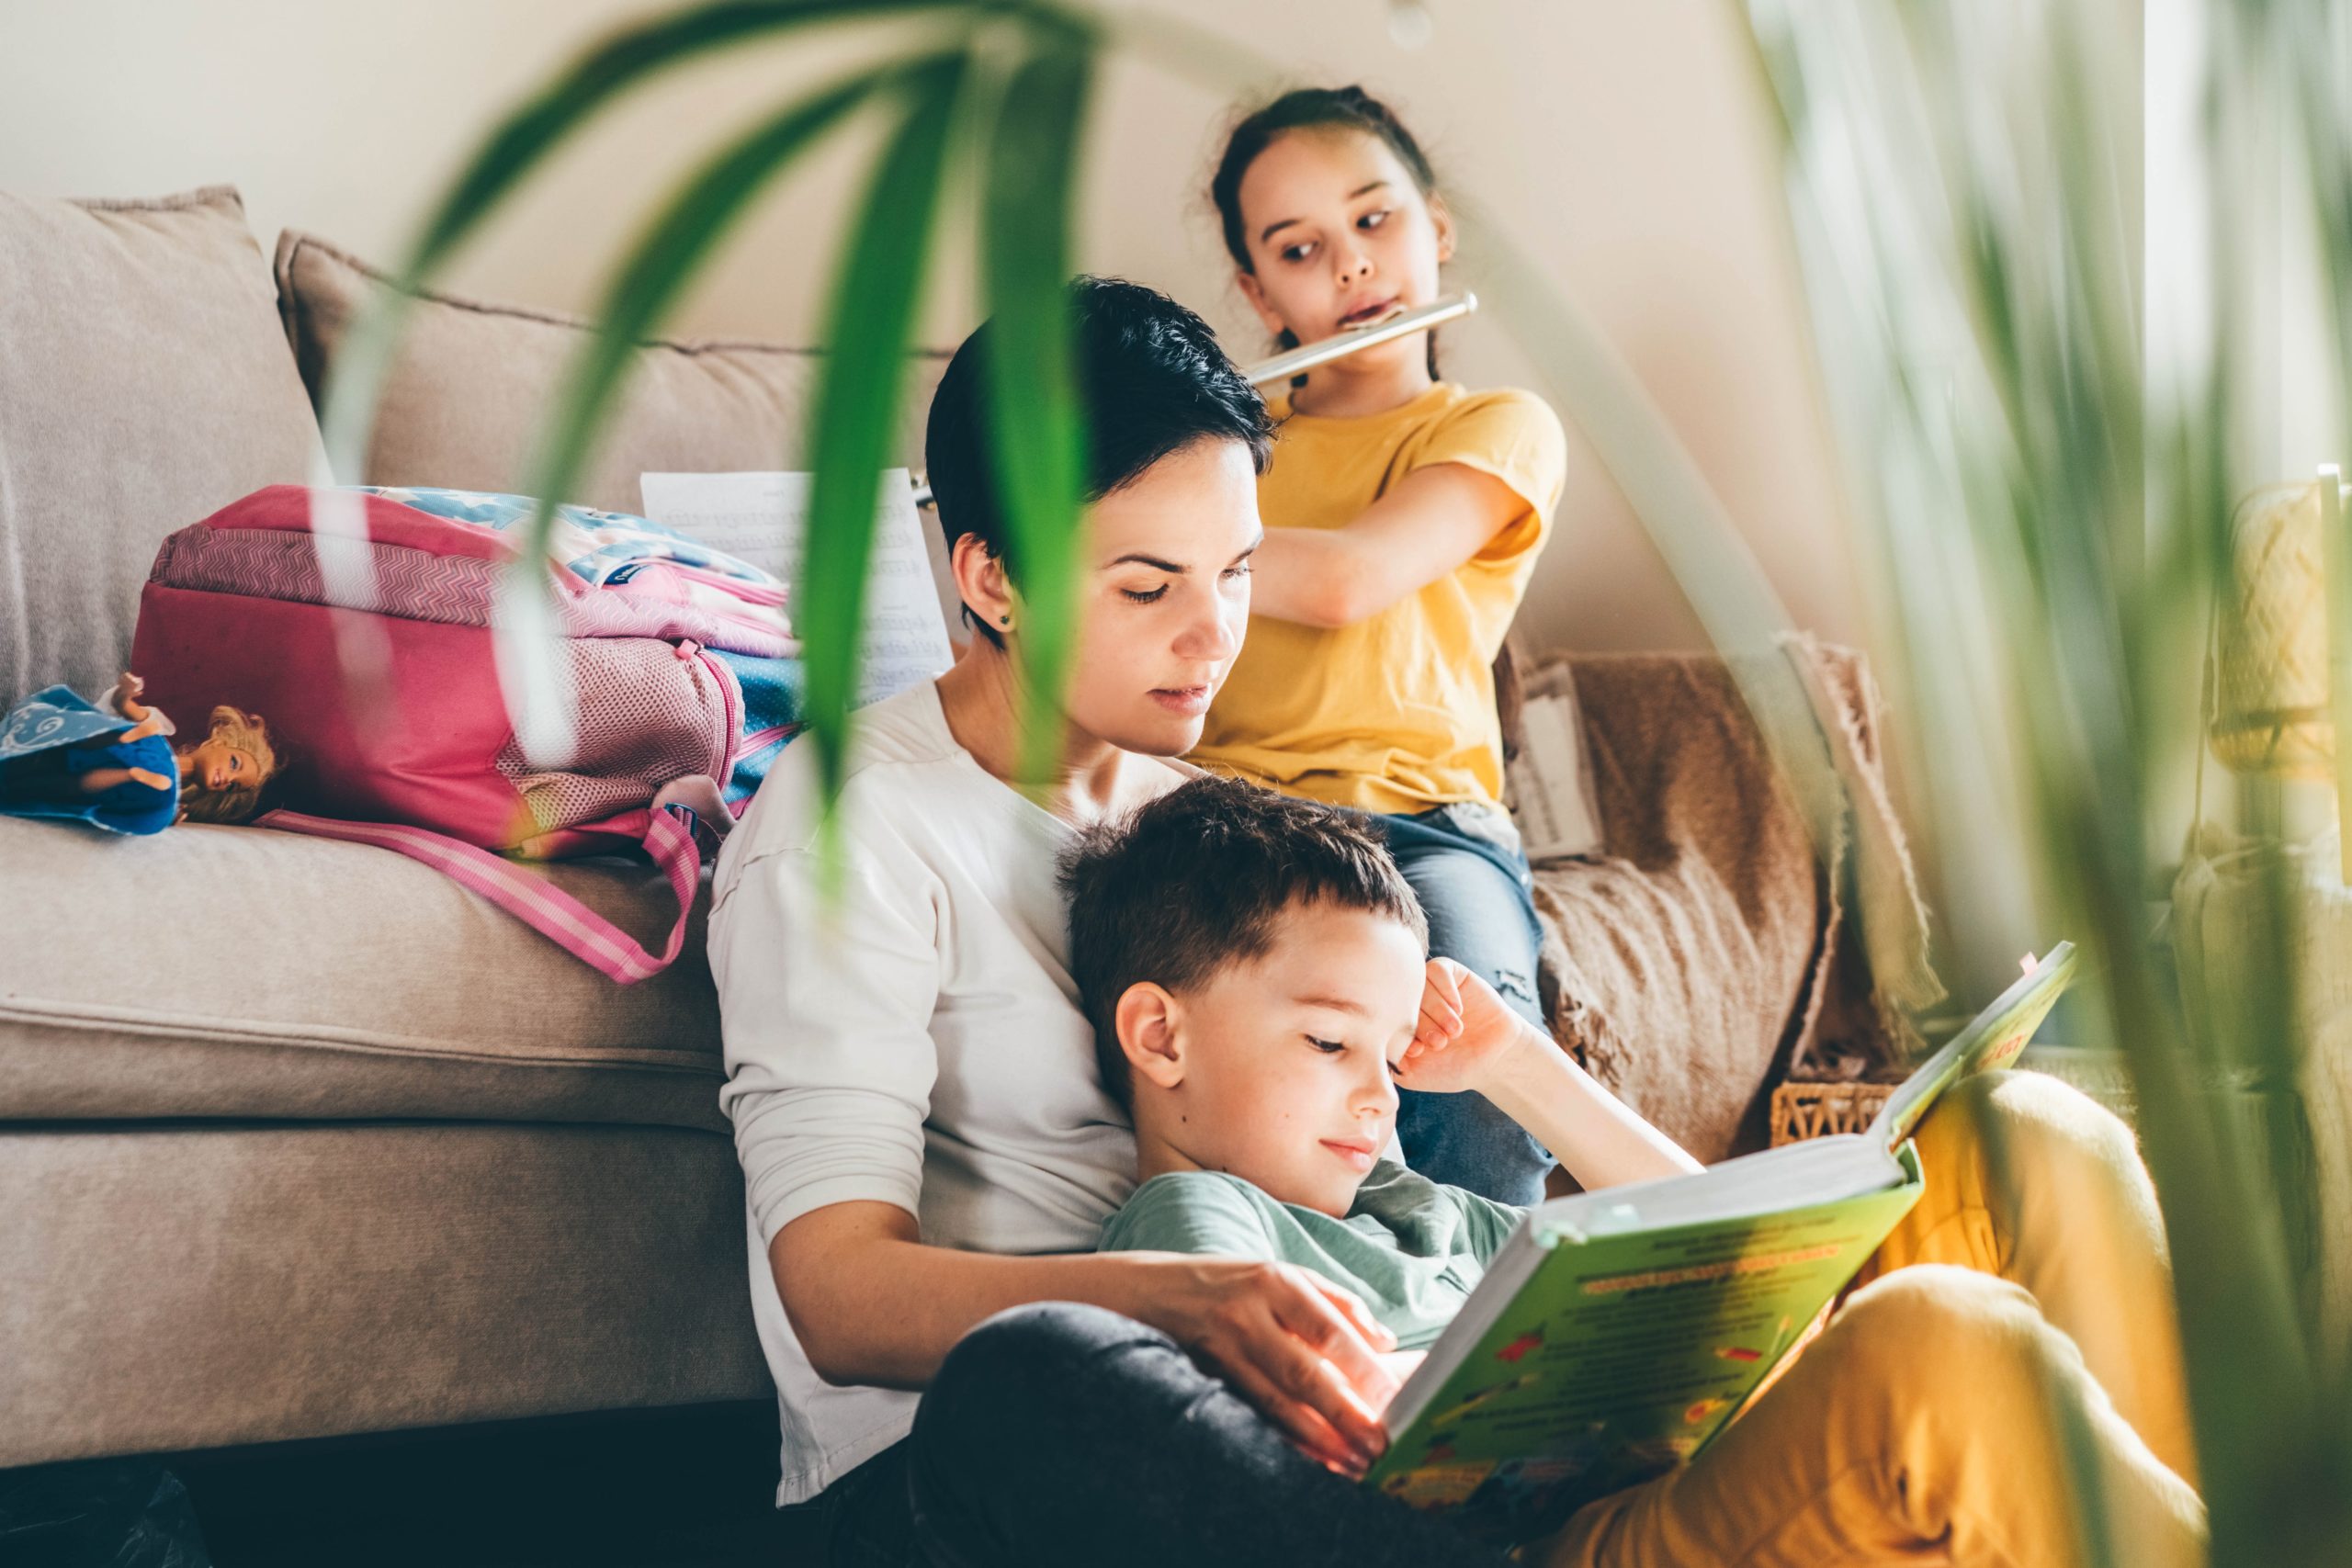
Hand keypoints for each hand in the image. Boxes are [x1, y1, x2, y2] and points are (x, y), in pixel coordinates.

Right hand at [1130, 1254, 1401, 1476]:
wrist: (1144, 1292)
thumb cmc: (1227, 1283)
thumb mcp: (1278, 1273)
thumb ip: (1336, 1303)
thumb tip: (1386, 1342)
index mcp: (1274, 1281)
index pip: (1328, 1329)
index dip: (1363, 1367)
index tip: (1394, 1398)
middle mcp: (1246, 1314)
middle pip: (1305, 1372)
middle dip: (1346, 1413)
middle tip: (1380, 1444)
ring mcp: (1221, 1349)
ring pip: (1276, 1401)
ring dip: (1319, 1437)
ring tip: (1354, 1462)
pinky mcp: (1204, 1378)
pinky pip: (1252, 1414)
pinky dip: (1284, 1439)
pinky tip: (1311, 1459)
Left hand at [1395, 958, 1535, 1095]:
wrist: (1494, 1060)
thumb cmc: (1453, 1068)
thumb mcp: (1416, 1073)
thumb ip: (1390, 1062)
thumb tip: (1366, 1049)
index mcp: (1396, 1022)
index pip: (1383, 1016)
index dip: (1397, 1033)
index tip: (1416, 1053)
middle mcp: (1411, 1001)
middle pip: (1400, 998)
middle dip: (1420, 1023)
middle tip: (1439, 1044)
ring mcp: (1430, 987)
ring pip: (1419, 983)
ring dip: (1436, 1010)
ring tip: (1454, 1032)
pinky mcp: (1452, 974)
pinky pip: (1438, 968)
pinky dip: (1446, 990)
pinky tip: (1459, 1010)